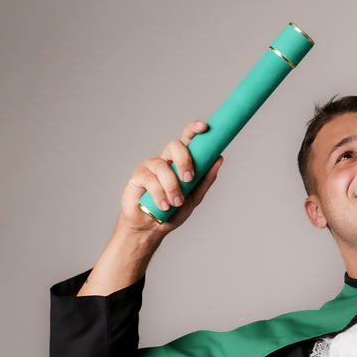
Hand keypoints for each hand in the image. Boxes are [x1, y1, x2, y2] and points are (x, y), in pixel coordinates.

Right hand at [118, 120, 223, 234]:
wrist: (151, 228)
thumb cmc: (173, 211)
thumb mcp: (195, 197)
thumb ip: (206, 179)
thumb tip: (219, 159)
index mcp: (181, 161)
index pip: (188, 139)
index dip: (194, 129)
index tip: (205, 127)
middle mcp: (166, 160)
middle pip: (175, 146)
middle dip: (184, 160)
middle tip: (189, 179)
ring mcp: (151, 167)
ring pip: (163, 166)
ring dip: (172, 186)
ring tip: (176, 203)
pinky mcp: (137, 176)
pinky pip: (150, 179)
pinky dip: (159, 194)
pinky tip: (163, 205)